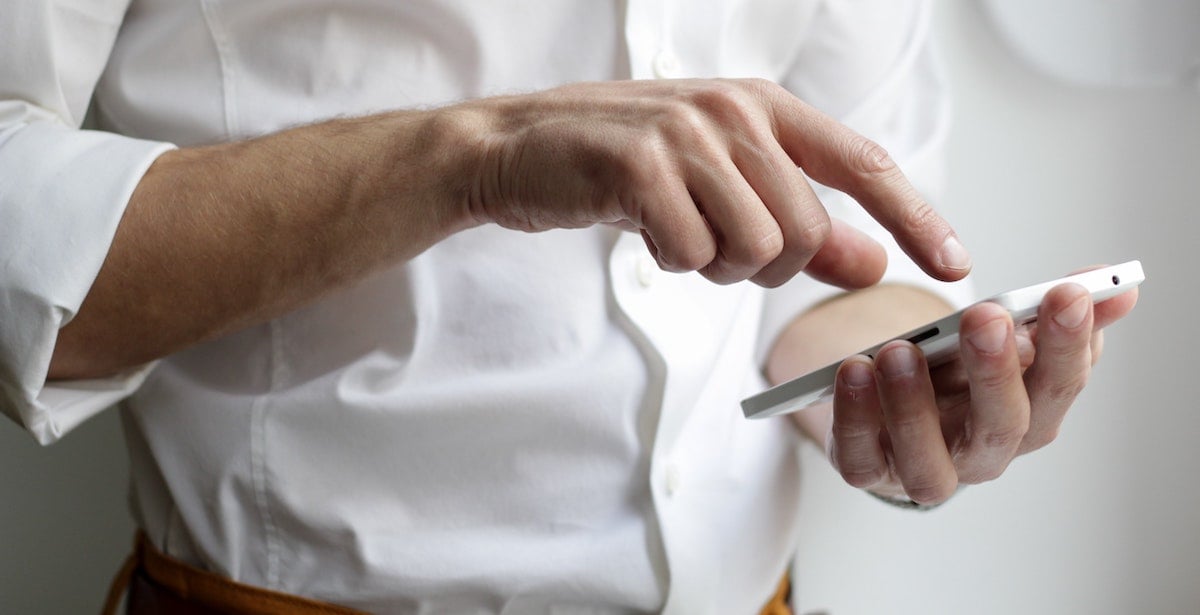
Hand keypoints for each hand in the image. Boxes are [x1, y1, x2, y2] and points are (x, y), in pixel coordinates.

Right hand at [455, 79, 970, 287]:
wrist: (518, 148)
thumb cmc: (624, 167)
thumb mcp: (720, 185)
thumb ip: (800, 223)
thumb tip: (872, 262)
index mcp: (763, 107)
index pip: (864, 164)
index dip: (916, 217)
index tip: (954, 264)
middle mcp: (734, 110)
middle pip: (804, 230)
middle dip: (766, 265)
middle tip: (714, 247)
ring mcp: (686, 134)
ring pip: (754, 246)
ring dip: (715, 266)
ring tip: (675, 232)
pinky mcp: (639, 166)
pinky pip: (692, 254)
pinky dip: (671, 262)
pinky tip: (641, 230)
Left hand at [824, 281, 1138, 504]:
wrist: (890, 406)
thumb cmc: (955, 373)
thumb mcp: (1001, 337)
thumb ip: (1050, 314)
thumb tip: (1117, 287)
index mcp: (1028, 416)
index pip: (1060, 386)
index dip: (1069, 344)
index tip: (1067, 293)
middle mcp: (983, 453)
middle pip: (1002, 427)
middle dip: (997, 371)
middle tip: (986, 317)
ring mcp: (924, 468)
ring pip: (928, 461)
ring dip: (914, 406)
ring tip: (900, 350)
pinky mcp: (868, 470)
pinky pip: (860, 459)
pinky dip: (854, 418)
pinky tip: (852, 371)